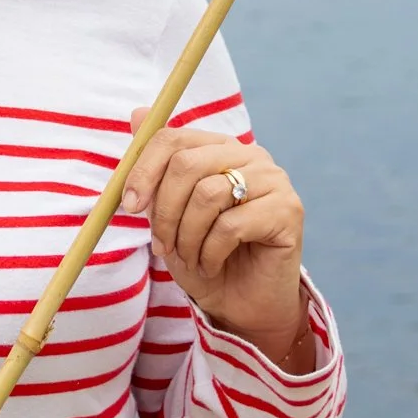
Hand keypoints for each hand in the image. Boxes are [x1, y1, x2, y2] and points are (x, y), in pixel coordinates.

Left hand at [122, 112, 313, 370]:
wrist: (242, 304)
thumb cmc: (203, 255)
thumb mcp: (169, 213)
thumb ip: (155, 167)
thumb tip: (137, 114)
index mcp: (220, 148)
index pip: (173, 138)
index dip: (144, 170)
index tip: (129, 206)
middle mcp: (250, 155)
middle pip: (188, 163)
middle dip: (164, 210)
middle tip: (161, 245)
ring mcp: (274, 179)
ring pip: (208, 195)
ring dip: (187, 236)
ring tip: (190, 257)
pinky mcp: (288, 210)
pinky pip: (231, 225)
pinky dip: (210, 252)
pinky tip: (212, 264)